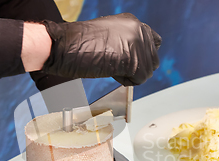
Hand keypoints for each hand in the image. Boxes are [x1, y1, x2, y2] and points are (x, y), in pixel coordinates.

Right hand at [42, 13, 161, 85]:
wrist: (65, 45)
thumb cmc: (79, 43)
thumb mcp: (108, 36)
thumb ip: (126, 42)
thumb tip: (136, 57)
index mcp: (133, 22)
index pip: (154, 42)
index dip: (142, 55)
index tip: (129, 61)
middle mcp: (139, 29)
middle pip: (153, 59)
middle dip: (137, 67)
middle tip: (116, 65)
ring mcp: (138, 44)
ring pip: (147, 71)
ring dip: (131, 75)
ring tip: (111, 67)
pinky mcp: (135, 60)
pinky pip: (139, 80)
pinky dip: (126, 81)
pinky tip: (111, 72)